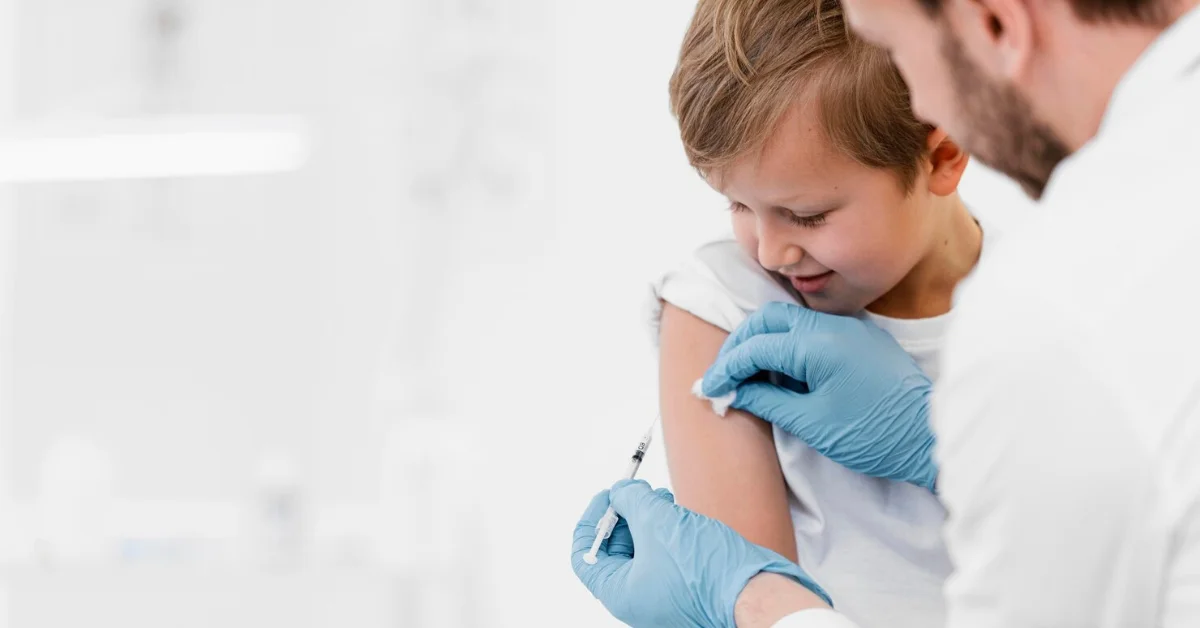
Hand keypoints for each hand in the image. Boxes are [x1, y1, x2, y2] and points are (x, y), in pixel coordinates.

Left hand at [570, 479, 829, 627]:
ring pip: (642, 551)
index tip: (608, 496)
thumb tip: (620, 492)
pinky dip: (666, 532)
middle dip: (625, 515)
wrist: (756, 593)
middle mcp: (636, 600)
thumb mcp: (657, 522)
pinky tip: (680, 516)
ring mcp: (661, 596)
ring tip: (664, 501)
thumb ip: (630, 501)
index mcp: (619, 594)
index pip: (585, 555)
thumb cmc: (706, 571)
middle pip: (614, 551)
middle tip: (638, 492)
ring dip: (648, 519)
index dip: (593, 520)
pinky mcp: (684, 589)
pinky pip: (664, 557)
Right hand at [700, 301, 938, 490]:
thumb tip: (735, 391)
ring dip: (764, 342)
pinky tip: (784, 374)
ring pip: (791, 321)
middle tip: (725, 376)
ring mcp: (850, 329)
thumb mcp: (811, 423)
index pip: (755, 346)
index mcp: (818, 345)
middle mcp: (833, 327)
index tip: (708, 389)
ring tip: (750, 377)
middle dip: (740, 345)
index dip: (726, 368)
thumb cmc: (874, 435)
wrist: (932, 438)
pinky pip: (813, 330)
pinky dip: (789, 344)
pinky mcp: (861, 339)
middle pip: (768, 319)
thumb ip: (767, 400)